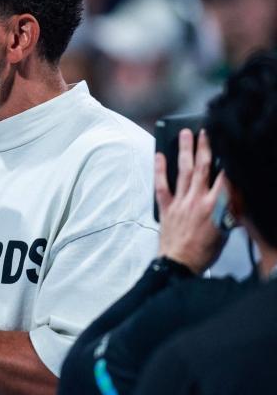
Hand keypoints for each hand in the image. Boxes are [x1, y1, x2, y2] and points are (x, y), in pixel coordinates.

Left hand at [155, 129, 227, 273]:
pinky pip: (161, 185)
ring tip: (185, 134)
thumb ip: (230, 209)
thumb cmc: (205, 250)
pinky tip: (159, 155)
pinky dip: (160, 169)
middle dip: (205, 147)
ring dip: (185, 151)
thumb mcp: (226, 230)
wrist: (180, 264)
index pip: (226, 177)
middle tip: (205, 130)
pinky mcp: (166, 207)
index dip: (228, 160)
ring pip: (184, 171)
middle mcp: (197, 200)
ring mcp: (180, 202)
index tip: (229, 144)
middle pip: (202, 168)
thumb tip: (234, 192)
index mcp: (216, 207)